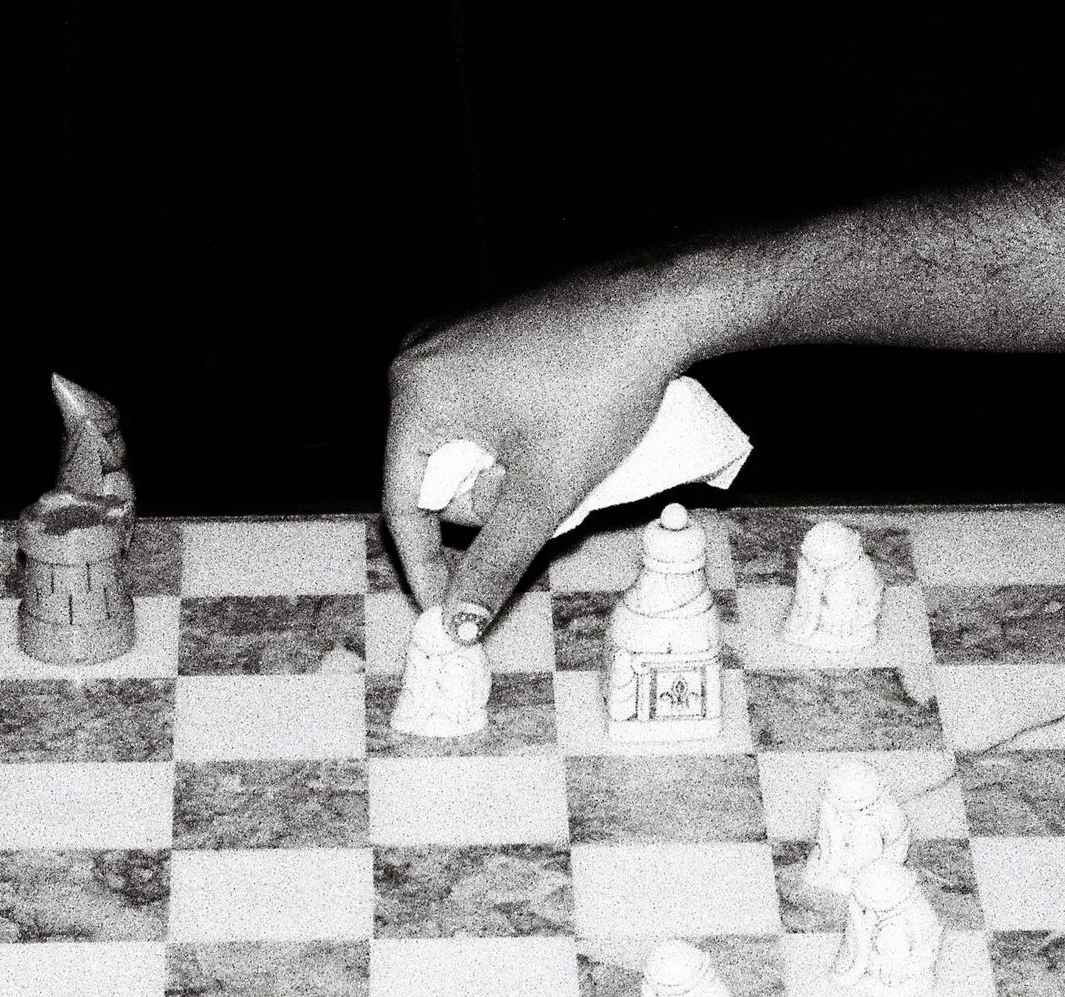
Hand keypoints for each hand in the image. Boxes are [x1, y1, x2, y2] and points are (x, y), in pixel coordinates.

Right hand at [383, 258, 701, 630]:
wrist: (663, 304)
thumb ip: (496, 561)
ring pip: (456, 442)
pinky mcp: (481, 329)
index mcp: (416, 391)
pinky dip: (506, 438)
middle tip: (541, 498)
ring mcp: (449, 336)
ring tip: (555, 462)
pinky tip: (551, 435)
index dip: (424, 564)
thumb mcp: (546, 490)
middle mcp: (417, 355)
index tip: (448, 606)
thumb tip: (458, 623)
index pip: (401, 501)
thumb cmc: (603, 387)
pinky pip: (474, 407)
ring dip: (498, 471)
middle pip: (430, 472)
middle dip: (481, 502)